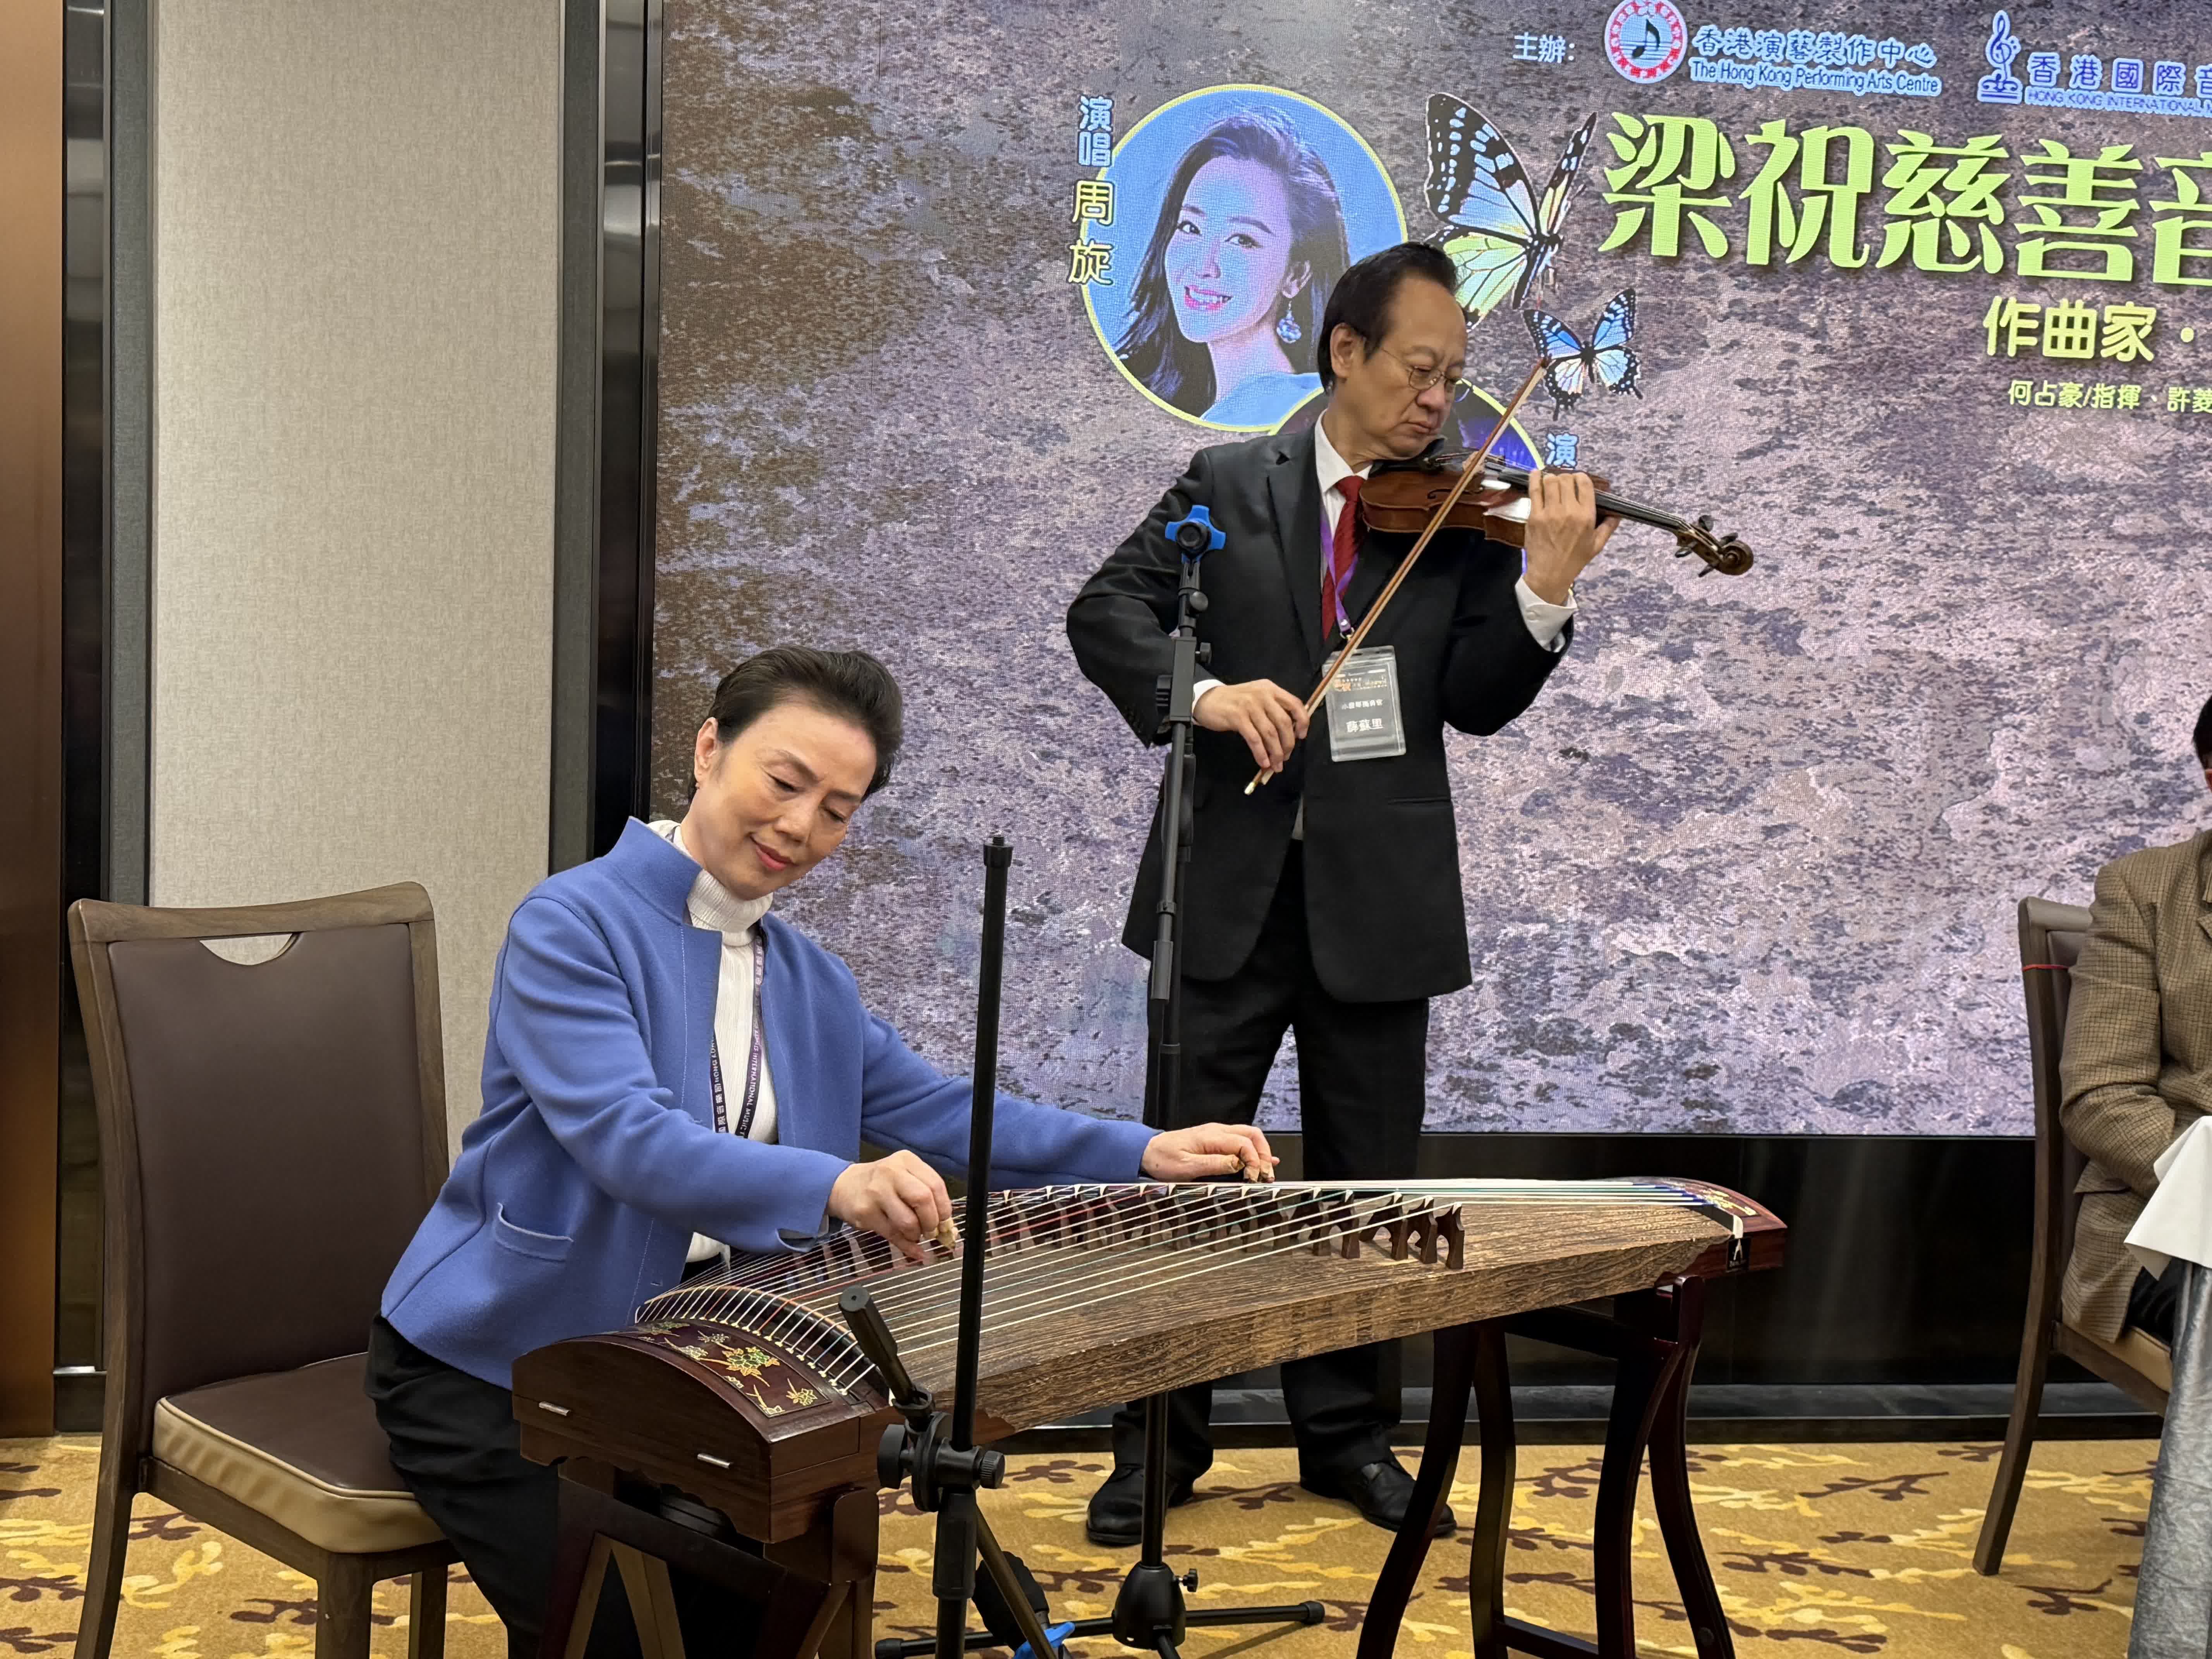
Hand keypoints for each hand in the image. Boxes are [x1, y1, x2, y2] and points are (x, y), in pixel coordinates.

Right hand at [827, 1150, 952, 1261]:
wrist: (843, 1185)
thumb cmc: (881, 1183)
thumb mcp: (904, 1177)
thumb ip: (926, 1195)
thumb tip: (948, 1228)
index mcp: (906, 1161)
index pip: (935, 1185)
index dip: (944, 1208)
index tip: (944, 1220)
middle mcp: (891, 1172)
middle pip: (923, 1200)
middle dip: (932, 1221)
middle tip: (930, 1230)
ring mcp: (876, 1192)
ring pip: (908, 1221)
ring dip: (917, 1234)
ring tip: (914, 1234)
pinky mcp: (865, 1212)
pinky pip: (893, 1235)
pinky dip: (908, 1247)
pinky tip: (913, 1249)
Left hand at [1141, 1122, 1278, 1181]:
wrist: (1147, 1151)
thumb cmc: (1162, 1159)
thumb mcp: (1186, 1166)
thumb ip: (1214, 1164)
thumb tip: (1238, 1163)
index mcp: (1211, 1136)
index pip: (1244, 1143)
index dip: (1254, 1161)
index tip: (1255, 1178)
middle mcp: (1217, 1131)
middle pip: (1252, 1135)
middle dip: (1264, 1154)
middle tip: (1267, 1175)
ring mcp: (1217, 1134)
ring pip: (1248, 1136)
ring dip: (1260, 1152)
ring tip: (1267, 1172)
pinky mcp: (1214, 1141)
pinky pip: (1239, 1141)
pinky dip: (1253, 1151)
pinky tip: (1262, 1162)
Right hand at [1195, 680, 1308, 772]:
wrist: (1207, 700)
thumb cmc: (1234, 701)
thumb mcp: (1257, 697)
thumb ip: (1273, 708)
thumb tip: (1291, 732)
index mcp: (1271, 689)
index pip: (1295, 704)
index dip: (1303, 722)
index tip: (1302, 736)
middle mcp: (1262, 695)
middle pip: (1284, 722)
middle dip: (1288, 744)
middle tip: (1286, 756)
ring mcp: (1249, 706)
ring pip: (1270, 733)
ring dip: (1275, 752)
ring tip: (1276, 764)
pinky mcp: (1237, 717)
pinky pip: (1254, 739)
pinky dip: (1261, 753)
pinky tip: (1263, 762)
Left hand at [1520, 467, 1618, 604]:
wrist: (1549, 574)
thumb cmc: (1574, 560)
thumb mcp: (1597, 545)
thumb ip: (1608, 527)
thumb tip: (1616, 514)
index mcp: (1586, 516)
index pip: (1585, 484)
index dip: (1581, 477)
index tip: (1578, 480)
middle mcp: (1569, 511)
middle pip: (1567, 479)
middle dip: (1566, 478)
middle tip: (1564, 484)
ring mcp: (1550, 513)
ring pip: (1550, 481)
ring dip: (1552, 478)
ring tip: (1551, 482)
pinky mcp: (1534, 516)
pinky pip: (1534, 491)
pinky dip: (1534, 479)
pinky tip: (1536, 473)